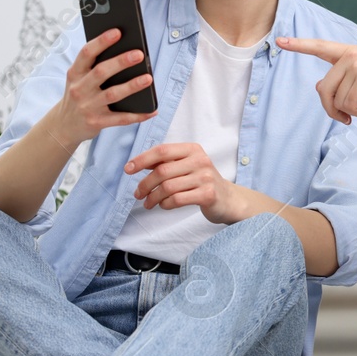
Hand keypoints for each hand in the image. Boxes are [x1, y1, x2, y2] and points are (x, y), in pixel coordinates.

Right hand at [52, 28, 156, 143]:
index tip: (117, 32)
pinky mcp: (97, 122)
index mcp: (75, 73)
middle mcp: (79, 89)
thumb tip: (125, 50)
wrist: (63, 126)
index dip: (101, 41)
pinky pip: (120, 119)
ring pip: (112, 94)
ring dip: (132, 86)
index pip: (87, 53)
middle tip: (139, 54)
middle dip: (120, 62)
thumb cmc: (78, 95)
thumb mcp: (78, 79)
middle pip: (101, 72)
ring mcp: (88, 107)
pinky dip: (138, 115)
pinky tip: (152, 110)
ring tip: (148, 78)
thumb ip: (94, 66)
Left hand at [126, 142, 241, 223]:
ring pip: (167, 187)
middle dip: (145, 184)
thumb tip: (138, 164)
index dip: (142, 159)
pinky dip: (165, 204)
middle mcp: (200, 160)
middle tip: (137, 194)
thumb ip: (166, 163)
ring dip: (153, 198)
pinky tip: (163, 205)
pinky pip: (177, 200)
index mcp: (192, 149)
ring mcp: (205, 177)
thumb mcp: (187, 166)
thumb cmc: (202, 181)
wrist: (228, 199)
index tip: (128, 169)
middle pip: (162, 171)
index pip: (162, 151)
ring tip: (148, 203)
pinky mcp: (208, 194)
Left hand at [275, 37, 356, 122]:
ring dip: (354, 112)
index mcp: (349, 53)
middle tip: (352, 115)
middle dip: (334, 109)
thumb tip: (319, 88)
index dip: (299, 46)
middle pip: (323, 90)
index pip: (320, 48)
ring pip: (338, 101)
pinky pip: (350, 107)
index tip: (280, 41)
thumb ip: (340, 82)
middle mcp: (351, 56)